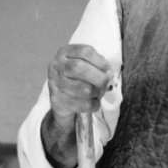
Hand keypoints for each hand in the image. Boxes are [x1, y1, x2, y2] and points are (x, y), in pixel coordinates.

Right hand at [42, 44, 113, 167]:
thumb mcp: (88, 71)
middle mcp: (55, 67)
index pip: (85, 51)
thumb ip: (97, 65)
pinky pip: (79, 104)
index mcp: (65, 54)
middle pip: (79, 67)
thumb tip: (113, 71)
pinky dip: (89, 106)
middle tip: (106, 84)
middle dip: (98, 77)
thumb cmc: (82, 88)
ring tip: (95, 98)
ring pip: (81, 86)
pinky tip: (89, 108)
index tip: (108, 70)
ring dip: (94, 94)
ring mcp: (54, 86)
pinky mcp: (58, 105)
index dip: (100, 61)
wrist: (62, 117)